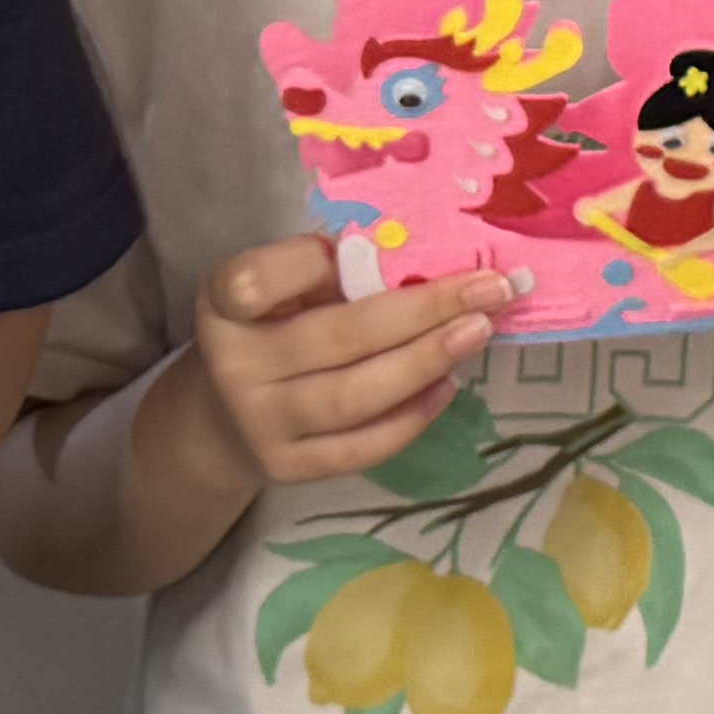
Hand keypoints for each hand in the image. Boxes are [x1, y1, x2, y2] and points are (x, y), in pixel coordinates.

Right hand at [180, 234, 523, 486]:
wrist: (224, 418)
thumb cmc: (271, 328)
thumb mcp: (280, 289)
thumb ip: (331, 273)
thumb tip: (423, 260)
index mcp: (224, 302)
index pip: (256, 282)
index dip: (311, 262)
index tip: (371, 246)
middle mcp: (235, 364)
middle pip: (335, 338)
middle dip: (422, 310)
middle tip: (489, 288)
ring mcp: (260, 422)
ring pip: (353, 397)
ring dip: (425, 362)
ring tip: (478, 332)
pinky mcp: (287, 466)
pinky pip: (359, 448)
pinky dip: (410, 418)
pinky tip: (448, 386)